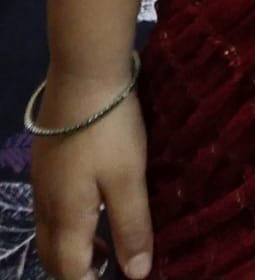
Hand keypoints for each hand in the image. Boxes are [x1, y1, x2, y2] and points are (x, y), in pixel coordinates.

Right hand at [31, 74, 151, 279]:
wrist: (84, 72)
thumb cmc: (110, 129)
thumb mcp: (129, 179)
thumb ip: (132, 227)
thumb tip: (137, 275)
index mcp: (64, 215)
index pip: (68, 270)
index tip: (115, 279)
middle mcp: (45, 202)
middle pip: (51, 254)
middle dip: (75, 270)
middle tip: (108, 266)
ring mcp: (41, 177)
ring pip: (48, 229)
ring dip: (71, 244)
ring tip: (104, 239)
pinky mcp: (45, 156)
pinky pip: (49, 205)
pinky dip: (66, 220)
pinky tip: (92, 200)